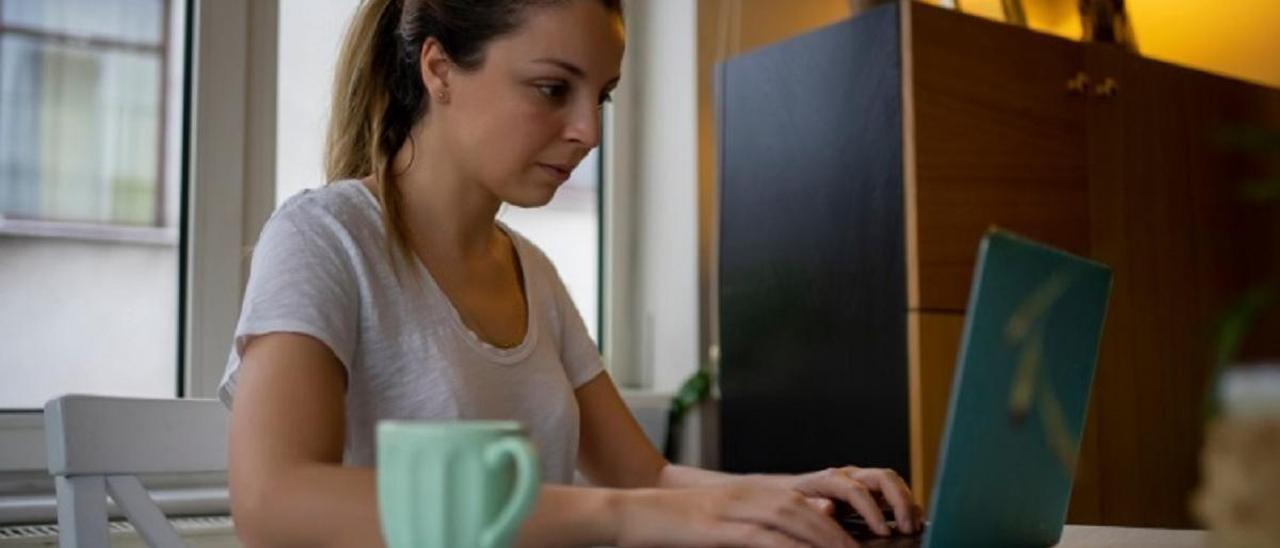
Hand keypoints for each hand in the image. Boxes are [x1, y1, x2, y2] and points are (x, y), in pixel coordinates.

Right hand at [614, 484, 857, 547]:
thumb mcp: (716, 525)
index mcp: (747, 494)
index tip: (855, 540)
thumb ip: (751, 532)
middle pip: (805, 509)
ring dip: (823, 539)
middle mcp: (745, 496)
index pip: (802, 502)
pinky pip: (761, 537)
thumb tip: (783, 542)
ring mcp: (731, 509)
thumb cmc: (668, 525)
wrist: (627, 513)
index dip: (833, 521)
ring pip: (791, 520)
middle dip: (838, 533)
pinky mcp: (717, 528)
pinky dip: (788, 547)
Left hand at [785, 467, 922, 536]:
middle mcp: (850, 476)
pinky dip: (905, 505)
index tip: (883, 532)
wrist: (787, 493)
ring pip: (892, 482)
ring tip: (912, 527)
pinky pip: (893, 492)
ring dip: (906, 502)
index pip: (856, 490)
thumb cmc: (791, 502)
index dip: (872, 510)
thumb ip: (812, 507)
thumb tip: (828, 508)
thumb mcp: (795, 506)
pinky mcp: (869, 491)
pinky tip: (911, 524)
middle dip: (899, 501)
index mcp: (830, 479)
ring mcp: (862, 482)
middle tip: (906, 527)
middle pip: (883, 478)